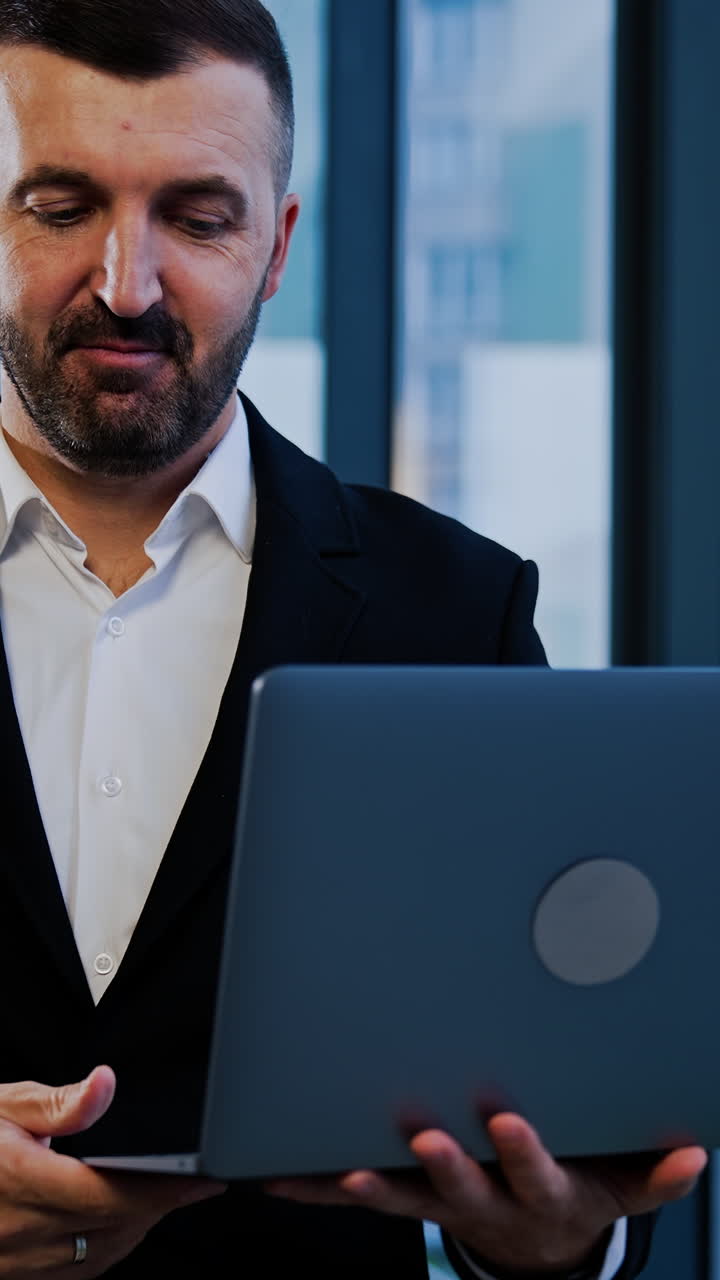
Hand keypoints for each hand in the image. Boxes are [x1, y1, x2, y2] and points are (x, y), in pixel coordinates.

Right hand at [0, 1066, 225, 1276]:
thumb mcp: (2, 1104)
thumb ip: (59, 1102)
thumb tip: (105, 1084)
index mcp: (22, 1182)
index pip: (112, 1194)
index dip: (167, 1190)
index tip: (204, 1178)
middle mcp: (20, 1232)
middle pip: (115, 1228)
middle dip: (162, 1206)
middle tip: (195, 1179)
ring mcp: (16, 1260)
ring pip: (99, 1257)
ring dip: (137, 1230)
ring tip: (164, 1196)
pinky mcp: (15, 1273)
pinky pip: (76, 1272)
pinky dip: (107, 1248)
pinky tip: (120, 1224)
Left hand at [266, 1113, 706, 1274]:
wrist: (535, 1246)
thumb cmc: (574, 1192)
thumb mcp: (617, 1189)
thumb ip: (651, 1177)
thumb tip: (695, 1159)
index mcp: (538, 1192)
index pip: (533, 1173)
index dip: (521, 1153)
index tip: (509, 1123)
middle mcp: (487, 1203)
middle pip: (462, 1191)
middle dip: (443, 1168)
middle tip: (421, 1141)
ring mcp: (443, 1208)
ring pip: (403, 1201)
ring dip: (370, 1188)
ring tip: (341, 1176)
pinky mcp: (411, 1201)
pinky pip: (360, 1196)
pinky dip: (320, 1187)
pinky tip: (279, 1176)